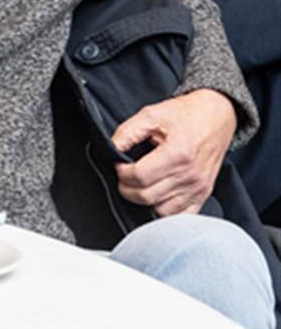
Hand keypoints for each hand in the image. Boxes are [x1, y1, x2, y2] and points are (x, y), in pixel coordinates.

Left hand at [110, 89, 237, 215]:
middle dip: (127, 187)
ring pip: (161, 210)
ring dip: (145, 199)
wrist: (217, 115)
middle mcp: (190, 175)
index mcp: (177, 154)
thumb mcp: (152, 114)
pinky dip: (166, 209)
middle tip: (125, 175)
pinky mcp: (204, 193)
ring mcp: (198, 187)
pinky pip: (181, 215)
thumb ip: (127, 132)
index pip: (139, 177)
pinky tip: (158, 195)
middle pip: (146, 196)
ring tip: (141, 183)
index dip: (121, 172)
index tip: (119, 164)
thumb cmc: (187, 114)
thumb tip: (111, 148)